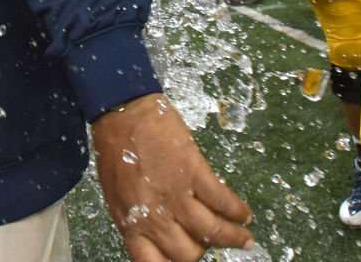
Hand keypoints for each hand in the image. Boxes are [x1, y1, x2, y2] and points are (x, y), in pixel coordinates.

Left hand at [92, 93, 252, 261]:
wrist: (122, 113)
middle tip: (209, 243)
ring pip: (212, 233)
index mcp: (132, 224)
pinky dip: (238, 211)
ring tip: (245, 239)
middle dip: (201, 252)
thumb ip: (139, 219)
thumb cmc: (115, 151)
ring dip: (233, 238)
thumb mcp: (119, 196)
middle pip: (188, 254)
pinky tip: (244, 214)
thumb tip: (161, 235)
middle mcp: (155, 217)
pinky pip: (223, 201)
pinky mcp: (195, 173)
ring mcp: (177, 196)